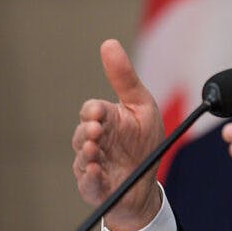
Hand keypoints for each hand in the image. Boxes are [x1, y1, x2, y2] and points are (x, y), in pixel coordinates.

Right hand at [71, 39, 164, 230]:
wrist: (148, 179)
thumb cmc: (144, 139)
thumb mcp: (142, 105)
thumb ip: (125, 78)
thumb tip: (108, 43)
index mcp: (106, 120)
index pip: (92, 111)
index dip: (93, 111)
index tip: (98, 111)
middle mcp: (95, 141)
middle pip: (83, 134)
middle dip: (88, 132)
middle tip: (96, 131)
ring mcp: (92, 164)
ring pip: (82, 158)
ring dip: (87, 154)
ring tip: (94, 150)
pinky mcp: (96, 187)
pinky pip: (88, 184)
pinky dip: (89, 179)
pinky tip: (95, 172)